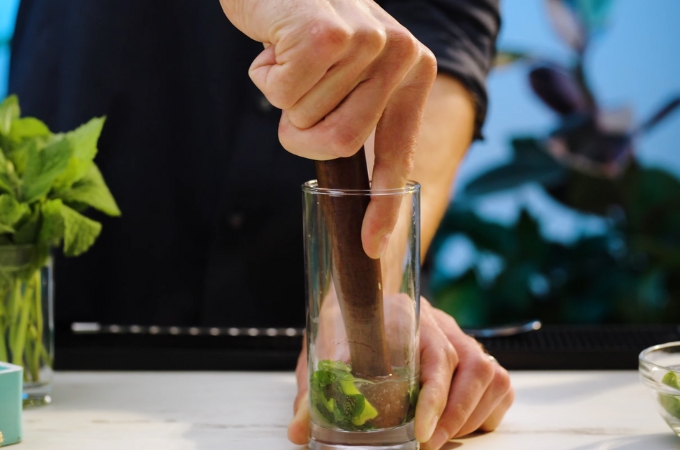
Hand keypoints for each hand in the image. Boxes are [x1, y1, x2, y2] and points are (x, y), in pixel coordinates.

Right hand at [220, 0, 436, 258]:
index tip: (371, 245)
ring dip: (283, 98)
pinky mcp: (329, 36)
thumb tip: (353, 185)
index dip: (383, 203)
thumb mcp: (347, 70)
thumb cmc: (307, 27)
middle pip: (340, 144)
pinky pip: (283, 96)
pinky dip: (265, 76)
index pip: (398, 151)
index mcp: (414, 69)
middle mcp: (402, 54)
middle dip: (301, 130)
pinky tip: (277, 42)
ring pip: (307, 121)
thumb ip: (359, 114)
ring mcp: (370, 42)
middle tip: (295, 91)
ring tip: (291, 55)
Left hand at [287, 298, 513, 448]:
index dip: (435, 396)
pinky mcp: (475, 354)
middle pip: (472, 367)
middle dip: (455, 416)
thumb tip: (300, 432)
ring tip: (441, 438)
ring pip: (491, 376)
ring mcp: (462, 337)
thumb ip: (313, 393)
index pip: (435, 353)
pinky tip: (462, 425)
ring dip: (471, 416)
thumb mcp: (322, 355)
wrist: (361, 293)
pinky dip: (487, 412)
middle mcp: (440, 323)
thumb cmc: (346, 326)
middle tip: (429, 444)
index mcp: (406, 315)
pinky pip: (501, 385)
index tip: (422, 430)